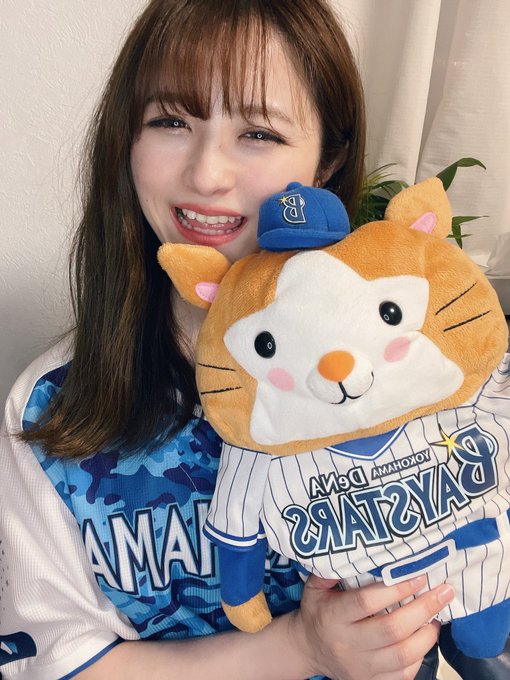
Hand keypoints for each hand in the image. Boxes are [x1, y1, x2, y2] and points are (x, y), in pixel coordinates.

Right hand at [288, 574, 453, 679]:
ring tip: (437, 616)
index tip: (419, 575)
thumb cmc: (317, 611)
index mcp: (333, 616)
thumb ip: (331, 570)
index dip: (395, 589)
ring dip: (427, 635)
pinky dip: (420, 656)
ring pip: (402, 655)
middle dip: (423, 609)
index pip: (367, 602)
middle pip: (392, 629)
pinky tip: (424, 638)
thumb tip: (356, 552)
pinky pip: (403, 674)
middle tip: (443, 592)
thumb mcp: (315, 587)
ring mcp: (360, 667)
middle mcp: (347, 644)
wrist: (307, 649)